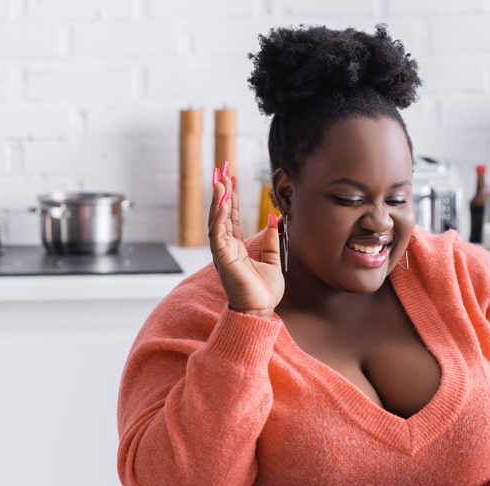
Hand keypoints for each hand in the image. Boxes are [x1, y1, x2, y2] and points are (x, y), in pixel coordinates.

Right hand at [208, 164, 283, 318]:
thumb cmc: (264, 291)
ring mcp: (223, 252)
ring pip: (217, 220)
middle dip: (222, 193)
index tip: (231, 180)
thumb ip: (270, 241)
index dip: (231, 198)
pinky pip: (218, 234)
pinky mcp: (222, 258)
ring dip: (218, 200)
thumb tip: (272, 221)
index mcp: (237, 248)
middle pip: (222, 214)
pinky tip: (223, 202)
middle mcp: (227, 247)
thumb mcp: (273, 261)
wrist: (260, 310)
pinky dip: (220, 217)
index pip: (232, 218)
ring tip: (220, 181)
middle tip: (222, 171)